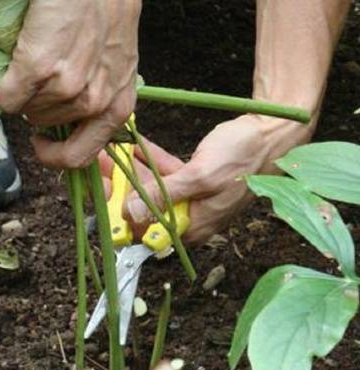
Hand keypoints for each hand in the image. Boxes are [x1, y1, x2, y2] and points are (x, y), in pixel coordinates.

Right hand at [0, 0, 141, 168]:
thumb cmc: (108, 12)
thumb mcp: (117, 68)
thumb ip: (99, 99)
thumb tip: (67, 122)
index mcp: (117, 108)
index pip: (80, 157)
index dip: (55, 155)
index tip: (43, 142)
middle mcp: (95, 104)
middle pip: (47, 128)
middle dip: (39, 109)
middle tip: (40, 82)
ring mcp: (68, 87)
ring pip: (28, 112)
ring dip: (25, 93)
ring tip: (37, 62)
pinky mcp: (40, 67)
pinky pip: (8, 98)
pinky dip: (5, 87)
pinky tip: (16, 65)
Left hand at [101, 114, 312, 243]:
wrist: (270, 133)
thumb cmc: (242, 156)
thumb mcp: (201, 177)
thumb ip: (166, 196)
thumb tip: (130, 215)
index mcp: (193, 227)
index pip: (148, 231)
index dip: (123, 214)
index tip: (104, 193)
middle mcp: (190, 219)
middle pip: (148, 208)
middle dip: (124, 186)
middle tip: (103, 164)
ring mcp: (191, 200)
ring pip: (155, 189)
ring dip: (136, 170)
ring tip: (113, 151)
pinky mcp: (193, 183)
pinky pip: (167, 176)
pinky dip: (154, 163)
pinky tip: (135, 146)